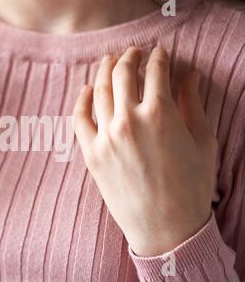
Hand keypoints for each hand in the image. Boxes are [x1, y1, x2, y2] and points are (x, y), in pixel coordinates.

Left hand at [73, 46, 216, 256]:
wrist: (165, 229)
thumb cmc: (191, 188)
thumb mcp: (202, 142)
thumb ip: (192, 103)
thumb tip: (189, 75)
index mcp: (161, 114)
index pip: (156, 71)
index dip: (159, 57)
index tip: (160, 53)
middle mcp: (129, 120)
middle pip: (123, 74)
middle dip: (130, 57)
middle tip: (133, 52)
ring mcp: (106, 137)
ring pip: (99, 91)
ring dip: (104, 71)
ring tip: (109, 62)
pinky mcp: (91, 154)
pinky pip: (79, 119)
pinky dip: (81, 100)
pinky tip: (86, 90)